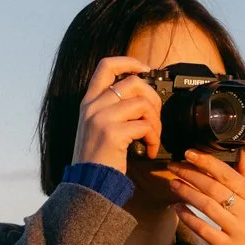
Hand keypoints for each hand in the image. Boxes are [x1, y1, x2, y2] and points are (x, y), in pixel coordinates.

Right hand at [70, 56, 163, 173]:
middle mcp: (93, 106)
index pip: (106, 66)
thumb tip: (141, 96)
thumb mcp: (96, 125)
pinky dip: (154, 139)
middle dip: (152, 98)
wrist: (88, 182)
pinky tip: (149, 149)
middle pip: (133, 82)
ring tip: (152, 137)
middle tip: (154, 116)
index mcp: (89, 101)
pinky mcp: (112, 133)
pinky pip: (145, 126)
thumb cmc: (97, 157)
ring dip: (156, 122)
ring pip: (143, 104)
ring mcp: (102, 118)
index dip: (129, 62)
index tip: (145, 70)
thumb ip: (111, 107)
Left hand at [167, 147, 244, 244]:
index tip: (189, 153)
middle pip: (214, 188)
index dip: (207, 162)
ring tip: (173, 184)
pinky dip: (189, 218)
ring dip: (187, 193)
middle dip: (191, 175)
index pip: (228, 174)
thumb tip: (243, 152)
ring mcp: (237, 230)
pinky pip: (204, 230)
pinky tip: (177, 208)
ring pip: (207, 207)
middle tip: (174, 166)